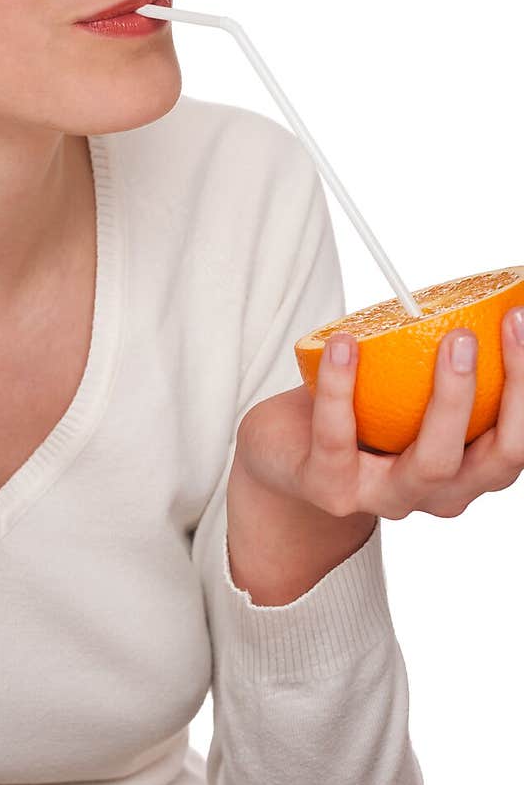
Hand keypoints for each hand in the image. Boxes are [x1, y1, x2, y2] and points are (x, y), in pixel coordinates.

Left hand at [233, 307, 523, 520]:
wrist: (284, 455)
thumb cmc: (358, 412)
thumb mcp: (407, 388)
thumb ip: (439, 355)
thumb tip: (475, 287)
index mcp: (467, 468)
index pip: (517, 439)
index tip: (518, 318)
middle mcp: (439, 493)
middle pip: (497, 459)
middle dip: (509, 395)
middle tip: (489, 332)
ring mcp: (387, 498)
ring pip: (433, 463)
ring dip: (449, 397)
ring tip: (447, 335)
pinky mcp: (331, 489)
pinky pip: (339, 438)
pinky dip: (342, 386)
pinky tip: (345, 344)